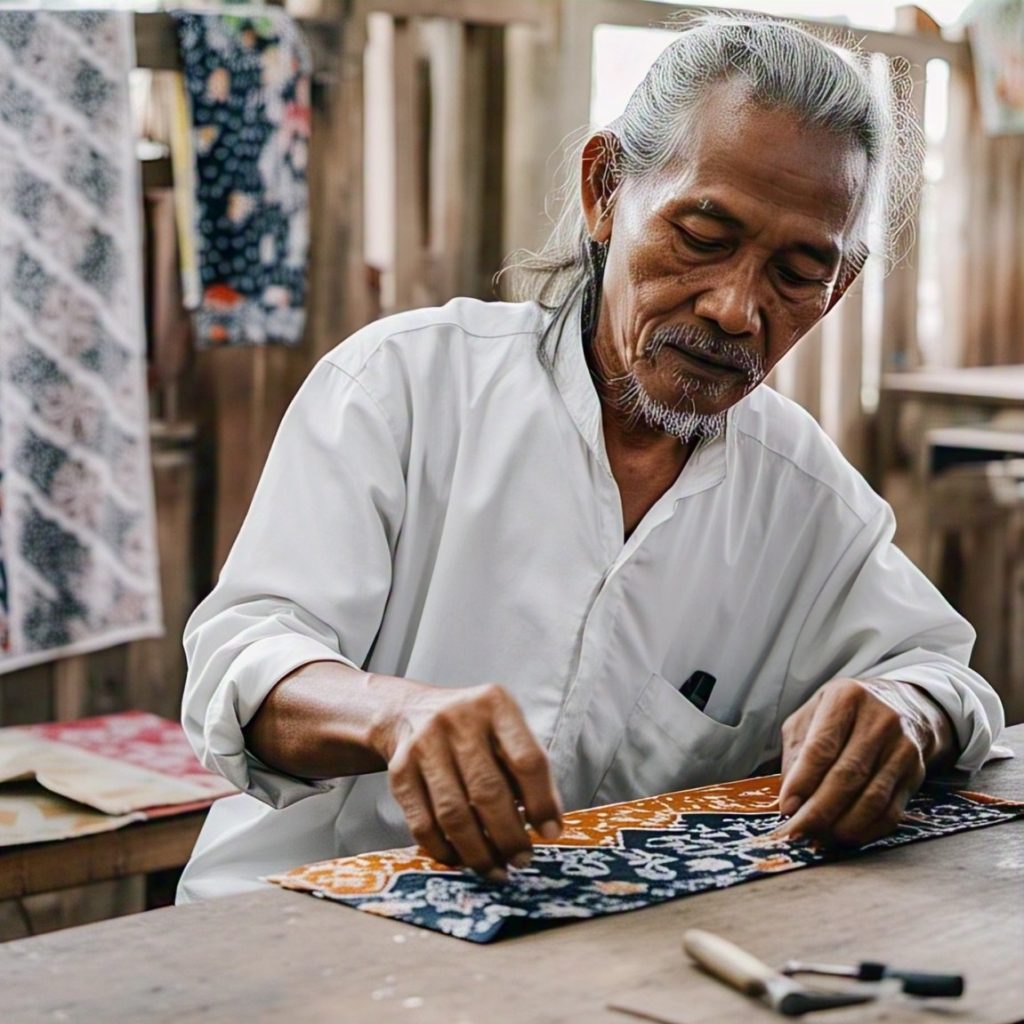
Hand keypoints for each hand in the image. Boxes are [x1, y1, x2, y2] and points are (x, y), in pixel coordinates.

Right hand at [376, 681, 562, 879]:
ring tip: (496, 869)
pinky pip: (423, 824)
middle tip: (522, 860)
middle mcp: (458, 720)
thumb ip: (525, 768)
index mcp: (495, 705)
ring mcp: (424, 745)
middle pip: (488, 791)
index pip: (527, 759)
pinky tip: (461, 859)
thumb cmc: (472, 729)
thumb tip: (547, 824)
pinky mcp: (399, 772)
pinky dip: (445, 850)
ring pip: (454, 814)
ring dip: (478, 852)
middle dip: (509, 836)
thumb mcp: (503, 729)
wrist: (410, 711)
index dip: (542, 802)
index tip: (551, 832)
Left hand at [776, 677, 954, 845]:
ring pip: (872, 798)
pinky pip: (891, 811)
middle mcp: (880, 720)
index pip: (822, 747)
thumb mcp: (812, 714)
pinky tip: (845, 837)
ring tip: (818, 838)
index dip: (802, 781)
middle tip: (797, 833)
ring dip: (842, 825)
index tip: (786, 808)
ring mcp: (903, 748)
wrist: (902, 705)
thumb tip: (791, 798)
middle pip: (847, 776)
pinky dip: (866, 830)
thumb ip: (797, 750)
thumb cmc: (844, 713)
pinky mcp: (916, 773)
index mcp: (846, 698)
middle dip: (819, 811)